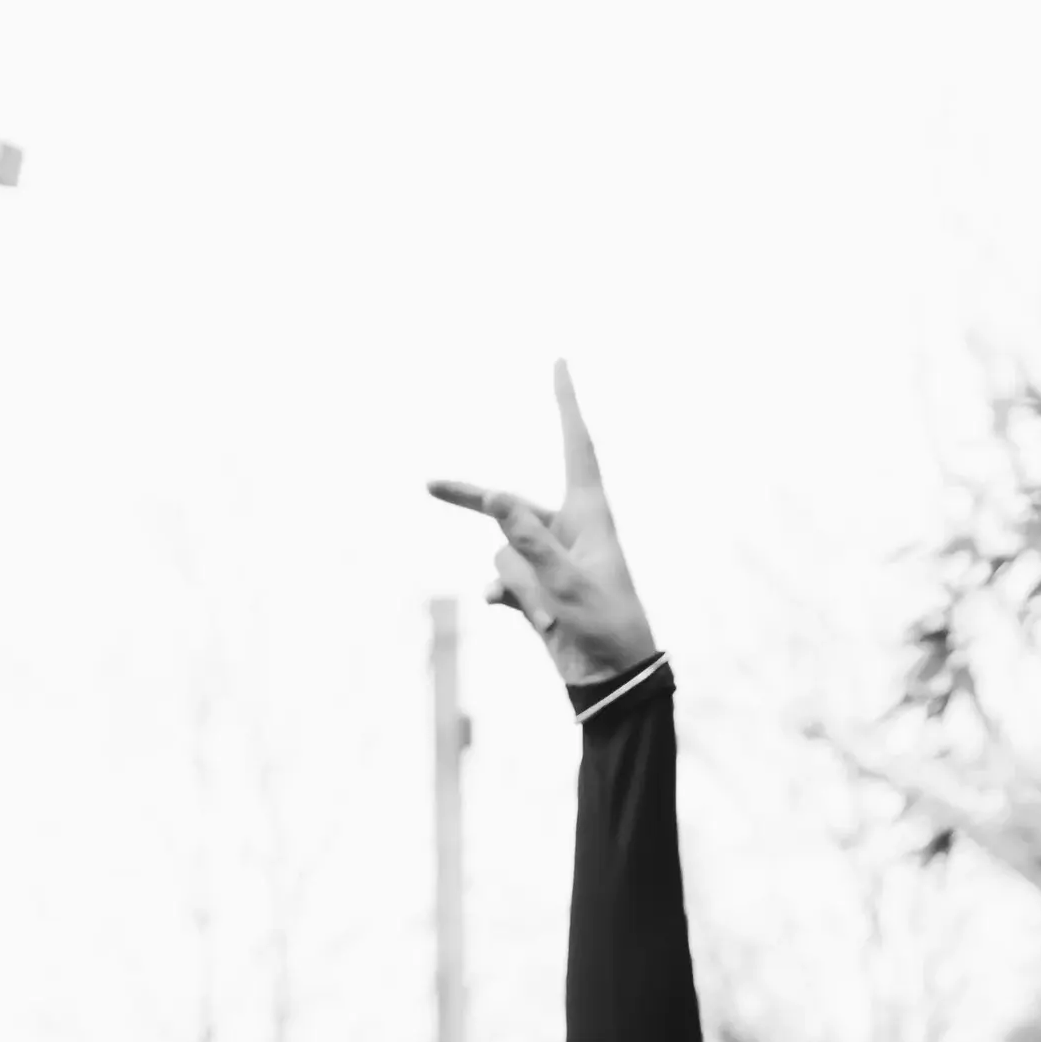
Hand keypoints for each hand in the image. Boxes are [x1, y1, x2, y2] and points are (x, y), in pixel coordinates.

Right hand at [430, 364, 658, 703]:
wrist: (612, 678)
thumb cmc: (606, 625)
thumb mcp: (568, 583)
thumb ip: (530, 540)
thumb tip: (495, 497)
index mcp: (589, 513)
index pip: (576, 443)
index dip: (565, 402)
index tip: (560, 362)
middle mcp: (565, 529)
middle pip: (506, 505)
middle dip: (468, 501)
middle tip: (428, 484)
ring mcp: (546, 559)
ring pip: (502, 553)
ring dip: (519, 585)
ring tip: (553, 612)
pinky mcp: (534, 589)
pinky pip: (500, 582)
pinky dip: (507, 599)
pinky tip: (532, 621)